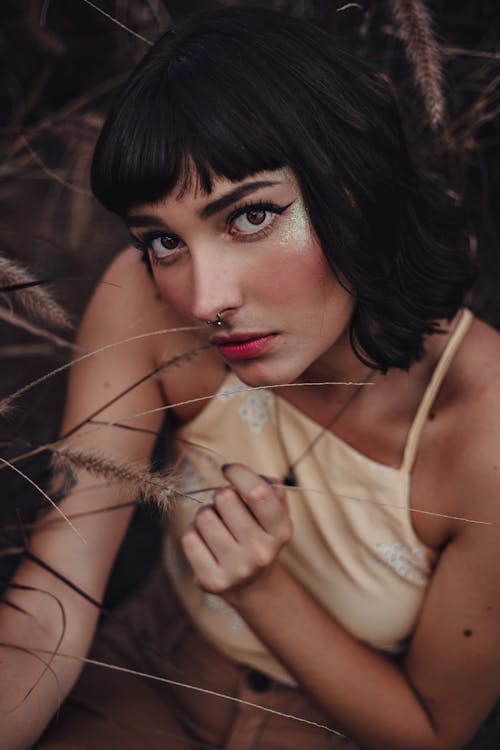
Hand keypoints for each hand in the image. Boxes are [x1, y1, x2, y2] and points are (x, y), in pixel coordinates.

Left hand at [181, 463, 292, 597]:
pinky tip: (205, 541)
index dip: (238, 473)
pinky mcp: (212, 580)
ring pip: (204, 517)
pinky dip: (193, 532)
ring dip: (205, 514)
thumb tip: (237, 473)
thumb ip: (268, 486)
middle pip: (225, 499)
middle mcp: (261, 552)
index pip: (258, 492)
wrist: (250, 582)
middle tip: (226, 507)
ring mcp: (237, 569)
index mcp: (281, 531)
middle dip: (221, 495)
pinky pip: (189, 538)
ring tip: (216, 525)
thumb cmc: (258, 533)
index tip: (229, 470)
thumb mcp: (274, 510)